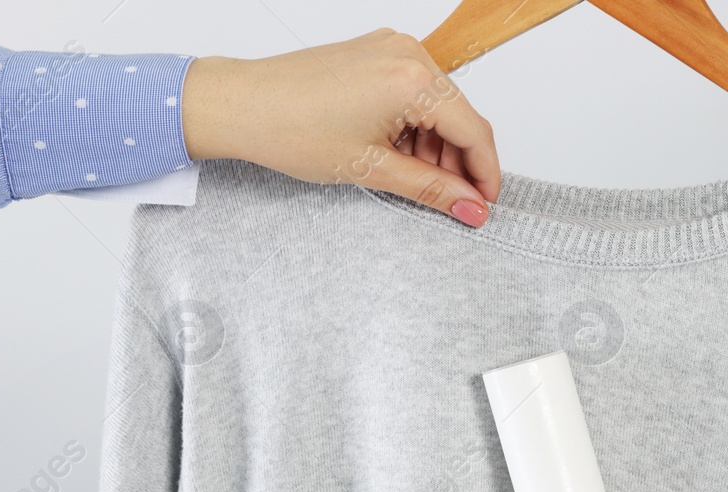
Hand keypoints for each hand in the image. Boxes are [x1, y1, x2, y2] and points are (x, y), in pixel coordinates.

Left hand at [180, 29, 499, 226]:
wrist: (242, 105)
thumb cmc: (290, 129)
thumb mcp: (371, 168)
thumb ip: (431, 188)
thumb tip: (468, 206)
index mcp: (413, 79)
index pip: (474, 129)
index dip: (485, 172)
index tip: (486, 202)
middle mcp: (408, 54)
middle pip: (459, 115)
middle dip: (459, 161)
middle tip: (451, 200)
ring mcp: (391, 49)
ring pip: (437, 104)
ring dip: (436, 145)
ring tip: (414, 178)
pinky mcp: (374, 52)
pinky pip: (413, 90)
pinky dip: (414, 124)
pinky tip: (397, 152)